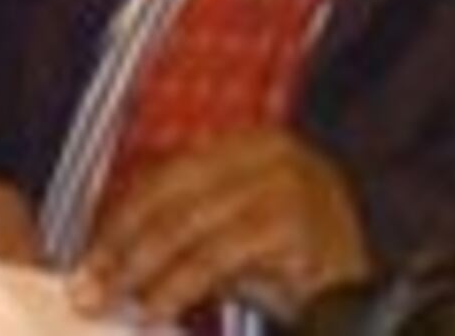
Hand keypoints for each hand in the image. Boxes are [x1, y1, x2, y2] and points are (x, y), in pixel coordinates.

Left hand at [73, 129, 370, 328]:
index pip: (168, 174)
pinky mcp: (294, 226)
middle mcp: (271, 153)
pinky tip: (157, 308)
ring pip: (190, 228)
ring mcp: (287, 185)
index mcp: (251, 143)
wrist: (367, 310)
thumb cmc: (293, 271)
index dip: (121, 215)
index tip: (88, 253)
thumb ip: (185, 226)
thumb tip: (106, 253)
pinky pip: (217, 258)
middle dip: (122, 244)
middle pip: (173, 197)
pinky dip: (178, 285)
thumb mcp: (235, 235)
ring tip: (115, 299)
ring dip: (143, 269)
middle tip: (88, 284)